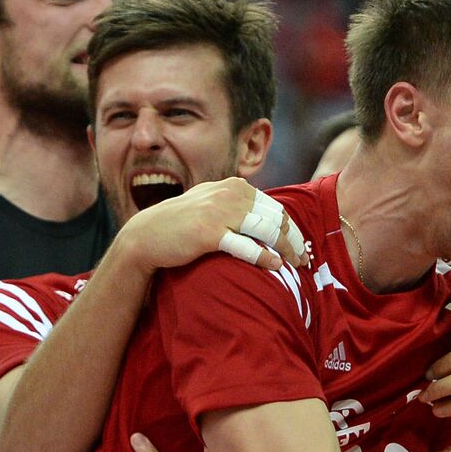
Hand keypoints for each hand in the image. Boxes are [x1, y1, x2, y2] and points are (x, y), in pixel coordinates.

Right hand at [123, 178, 308, 274]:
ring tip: (296, 265)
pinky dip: (264, 256)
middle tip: (303, 259)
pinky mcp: (209, 232)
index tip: (299, 246)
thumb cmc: (182, 224)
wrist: (147, 235)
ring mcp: (219, 212)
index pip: (274, 207)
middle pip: (275, 217)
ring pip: (266, 229)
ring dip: (286, 248)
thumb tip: (267, 216)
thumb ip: (237, 204)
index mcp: (234, 186)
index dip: (290, 227)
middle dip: (294, 239)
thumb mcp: (211, 202)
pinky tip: (276, 265)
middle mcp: (229, 194)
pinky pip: (245, 245)